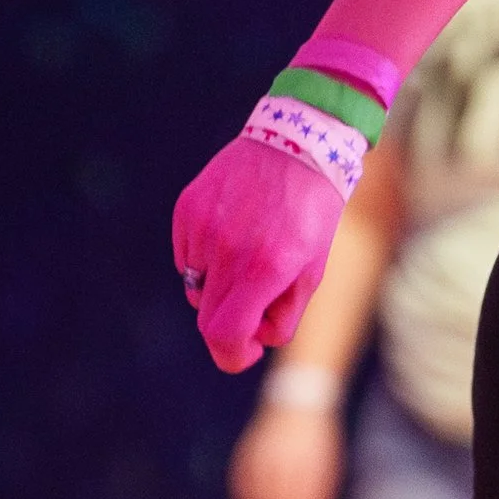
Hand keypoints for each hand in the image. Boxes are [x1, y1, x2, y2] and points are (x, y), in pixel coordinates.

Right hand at [173, 137, 345, 372]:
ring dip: (219, 289)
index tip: (247, 351)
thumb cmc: (311, 213)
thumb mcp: (312, 271)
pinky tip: (232, 234)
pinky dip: (205, 261)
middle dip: (230, 325)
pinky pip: (186, 258)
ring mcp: (201, 228)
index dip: (233, 356)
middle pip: (207, 318)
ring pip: (196, 288)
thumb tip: (252, 340)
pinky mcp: (186, 209)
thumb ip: (282, 315)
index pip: (224, 335)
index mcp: (264, 269)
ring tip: (249, 257)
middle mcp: (227, 250)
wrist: (297, 142)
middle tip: (256, 307)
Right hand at [229, 395, 345, 498]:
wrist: (300, 397)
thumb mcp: (329, 459)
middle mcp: (289, 453)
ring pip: (262, 489)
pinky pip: (244, 476)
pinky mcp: (252, 446)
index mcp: (313, 457)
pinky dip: (246, 496)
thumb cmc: (320, 437)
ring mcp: (268, 449)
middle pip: (284, 497)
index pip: (307, 498)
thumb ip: (320, 490)